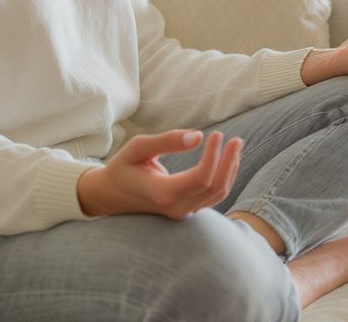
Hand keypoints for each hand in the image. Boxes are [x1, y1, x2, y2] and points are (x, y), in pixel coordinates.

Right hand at [76, 128, 242, 218]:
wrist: (111, 196)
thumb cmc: (123, 167)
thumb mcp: (138, 148)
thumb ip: (167, 141)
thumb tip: (198, 136)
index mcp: (164, 194)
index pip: (202, 178)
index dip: (214, 156)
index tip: (216, 134)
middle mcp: (177, 208)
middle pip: (215, 188)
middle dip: (229, 162)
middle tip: (236, 139)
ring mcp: (182, 213)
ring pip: (218, 194)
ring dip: (230, 170)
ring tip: (236, 146)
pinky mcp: (186, 210)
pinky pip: (212, 196)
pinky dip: (223, 177)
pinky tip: (226, 160)